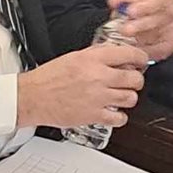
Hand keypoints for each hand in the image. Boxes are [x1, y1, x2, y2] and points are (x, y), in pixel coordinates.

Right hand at [16, 42, 146, 130]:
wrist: (32, 97)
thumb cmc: (47, 78)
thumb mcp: (72, 57)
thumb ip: (96, 55)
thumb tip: (114, 54)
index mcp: (92, 59)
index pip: (130, 54)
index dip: (140, 58)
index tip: (140, 61)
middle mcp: (98, 77)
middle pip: (135, 79)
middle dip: (135, 80)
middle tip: (130, 81)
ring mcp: (98, 98)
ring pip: (131, 98)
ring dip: (128, 97)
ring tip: (118, 96)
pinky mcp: (94, 115)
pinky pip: (120, 118)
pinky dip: (119, 116)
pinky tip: (112, 111)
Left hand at [109, 0, 172, 62]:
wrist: (156, 15)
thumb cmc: (144, 5)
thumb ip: (123, 0)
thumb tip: (114, 1)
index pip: (158, 0)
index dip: (144, 7)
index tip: (130, 11)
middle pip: (157, 20)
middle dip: (139, 26)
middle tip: (124, 30)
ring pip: (157, 36)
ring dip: (138, 39)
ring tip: (123, 40)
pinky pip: (158, 49)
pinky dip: (143, 50)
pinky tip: (131, 48)